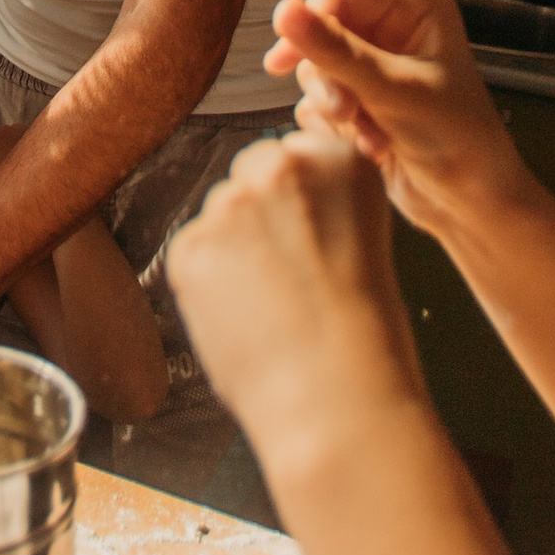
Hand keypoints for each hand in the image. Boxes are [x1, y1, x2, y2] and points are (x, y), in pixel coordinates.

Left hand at [169, 129, 424, 475]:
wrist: (338, 399)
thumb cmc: (365, 337)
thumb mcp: (363, 244)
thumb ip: (320, 210)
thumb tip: (280, 210)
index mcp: (340, 160)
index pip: (299, 154)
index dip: (301, 203)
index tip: (313, 237)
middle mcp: (282, 167)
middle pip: (251, 175)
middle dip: (260, 215)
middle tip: (285, 274)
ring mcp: (229, 205)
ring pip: (220, 217)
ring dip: (233, 250)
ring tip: (271, 308)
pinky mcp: (189, 248)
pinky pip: (194, 254)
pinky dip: (209, 284)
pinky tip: (245, 320)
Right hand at [264, 0, 539, 248]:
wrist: (470, 204)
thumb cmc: (459, 141)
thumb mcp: (393, 91)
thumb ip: (335, 51)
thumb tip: (284, 12)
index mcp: (415, 6)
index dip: (310, 22)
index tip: (286, 58)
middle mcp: (394, 28)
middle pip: (321, 31)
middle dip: (327, 77)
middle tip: (343, 110)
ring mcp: (376, 64)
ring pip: (316, 69)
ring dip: (335, 106)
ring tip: (367, 134)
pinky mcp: (361, 98)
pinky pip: (319, 100)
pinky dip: (337, 126)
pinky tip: (372, 145)